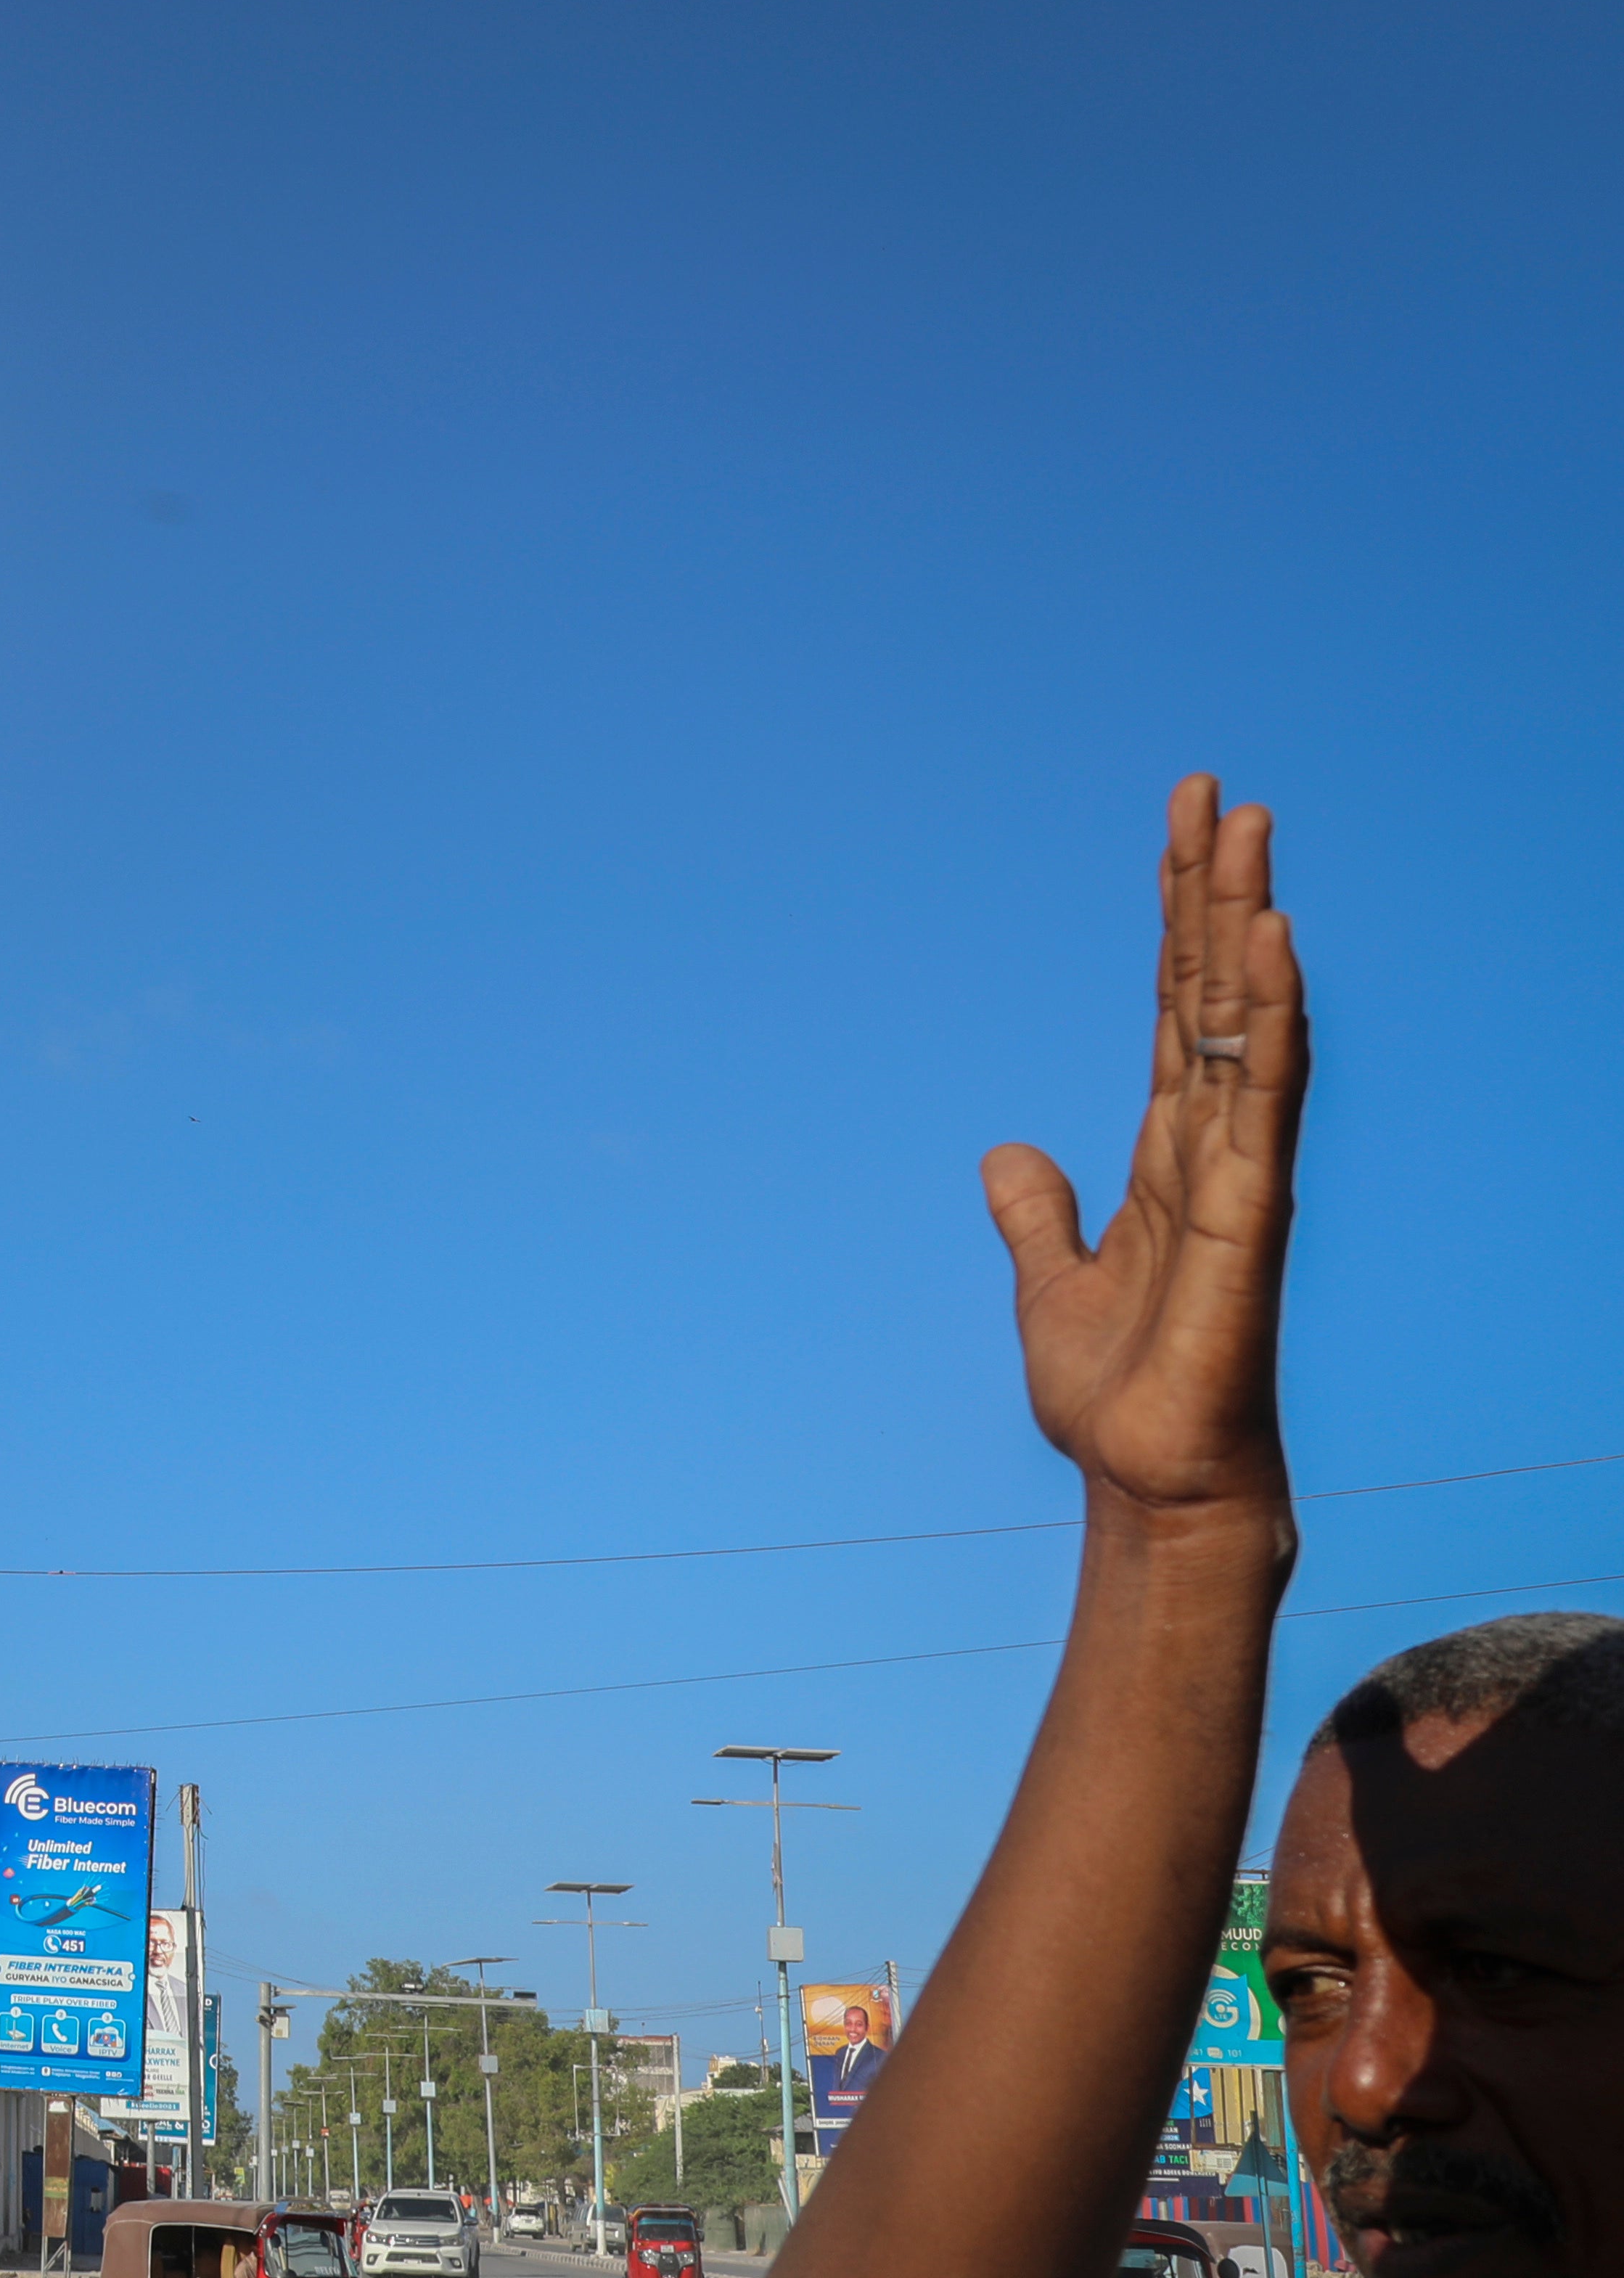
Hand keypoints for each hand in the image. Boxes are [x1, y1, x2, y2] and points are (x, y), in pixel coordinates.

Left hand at [981, 776, 1306, 1523]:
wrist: (1149, 1484)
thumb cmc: (1117, 1396)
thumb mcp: (1051, 1282)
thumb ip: (1036, 1213)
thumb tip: (1006, 1155)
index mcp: (1167, 1153)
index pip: (1175, 1011)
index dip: (1175, 925)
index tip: (1179, 835)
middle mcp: (1213, 1146)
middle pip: (1216, 993)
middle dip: (1213, 895)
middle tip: (1217, 793)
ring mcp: (1241, 1175)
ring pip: (1249, 1024)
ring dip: (1246, 926)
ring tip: (1247, 832)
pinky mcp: (1251, 1217)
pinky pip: (1265, 1100)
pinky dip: (1270, 1021)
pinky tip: (1271, 946)